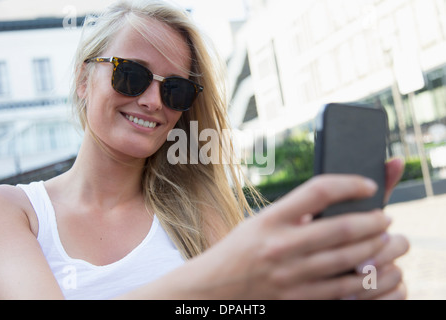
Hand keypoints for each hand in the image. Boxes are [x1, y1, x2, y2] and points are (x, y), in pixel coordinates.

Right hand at [198, 175, 392, 298]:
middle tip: (386, 218)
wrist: (214, 289)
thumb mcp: (259, 223)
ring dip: (377, 248)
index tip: (368, 185)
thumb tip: (333, 207)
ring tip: (388, 241)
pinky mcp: (298, 298)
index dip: (349, 183)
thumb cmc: (238, 251)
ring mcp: (291, 275)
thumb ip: (293, 215)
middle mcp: (281, 245)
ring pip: (348, 259)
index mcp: (271, 219)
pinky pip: (343, 289)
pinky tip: (375, 270)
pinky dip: (366, 279)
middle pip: (342, 228)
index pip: (319, 191)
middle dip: (374, 221)